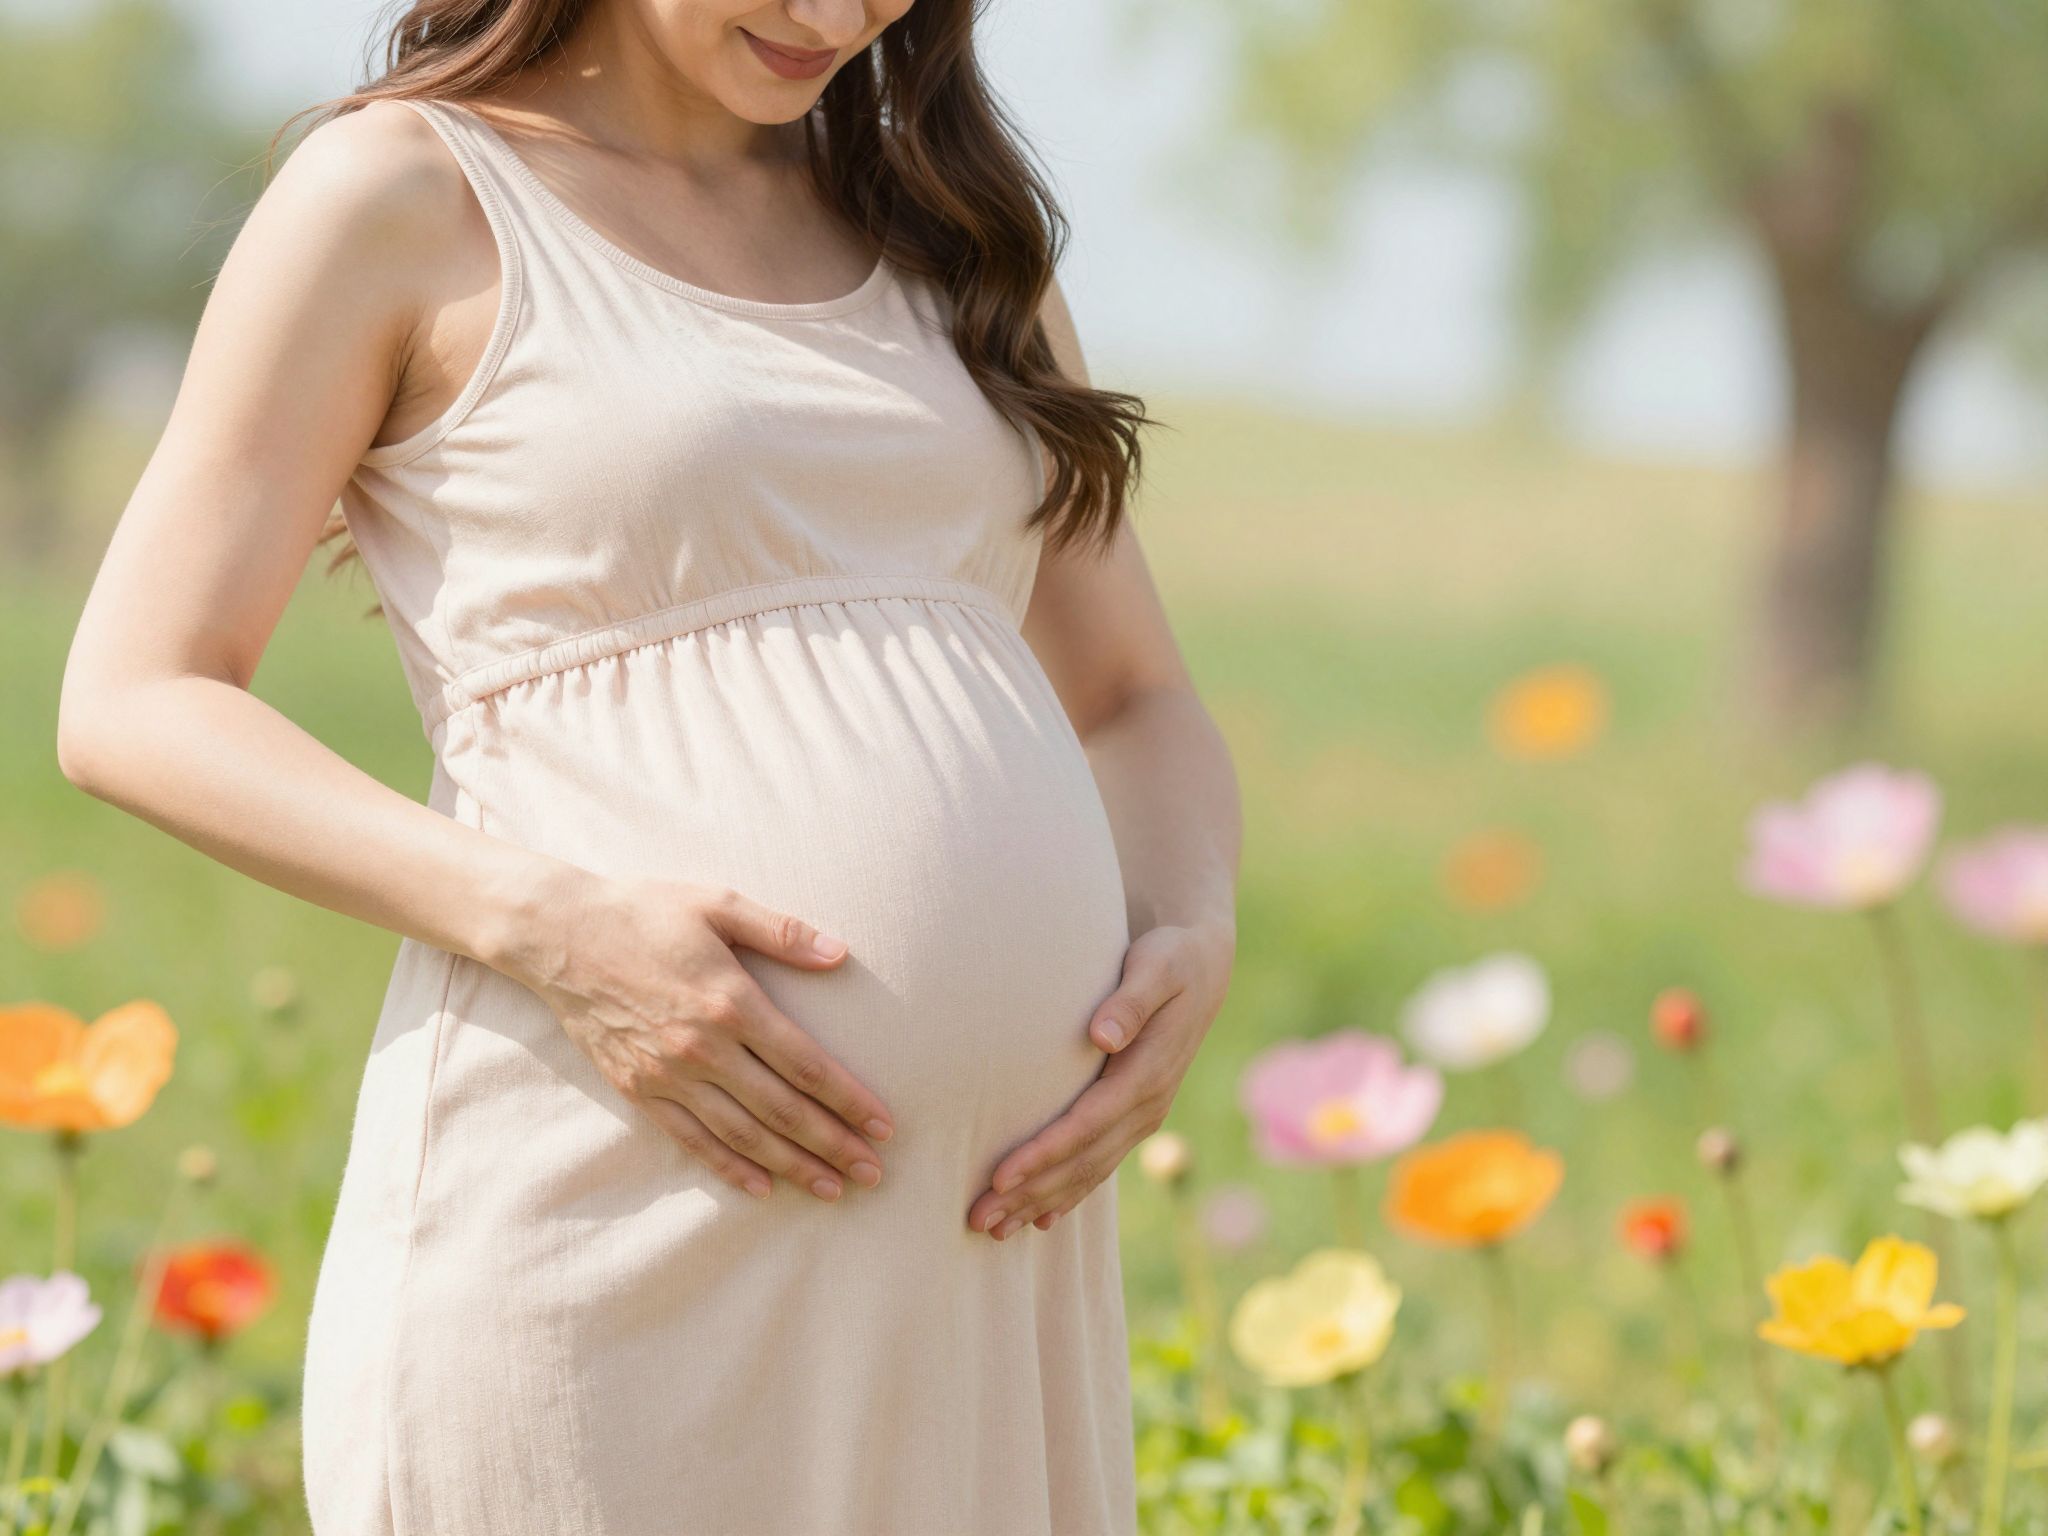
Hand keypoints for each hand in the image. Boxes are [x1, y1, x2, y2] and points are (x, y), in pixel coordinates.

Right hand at [504, 873, 894, 1202]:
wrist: (559, 935)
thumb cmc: (645, 912)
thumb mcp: (718, 903)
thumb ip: (783, 932)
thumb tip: (840, 954)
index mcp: (731, 1002)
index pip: (805, 1064)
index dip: (849, 1100)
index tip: (884, 1125)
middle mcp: (703, 1048)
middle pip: (783, 1110)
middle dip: (834, 1145)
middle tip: (875, 1173)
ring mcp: (669, 1075)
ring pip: (742, 1134)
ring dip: (792, 1166)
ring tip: (833, 1189)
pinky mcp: (639, 1090)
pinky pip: (692, 1139)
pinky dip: (729, 1167)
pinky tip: (762, 1187)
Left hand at [966, 916, 1234, 1239]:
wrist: (1203, 968)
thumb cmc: (1170, 958)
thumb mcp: (1157, 965)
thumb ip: (1131, 1000)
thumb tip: (1102, 1035)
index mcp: (1148, 1074)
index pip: (1086, 1125)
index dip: (1043, 1154)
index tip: (1000, 1176)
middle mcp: (1148, 1105)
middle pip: (1082, 1161)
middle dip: (1030, 1193)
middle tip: (979, 1220)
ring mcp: (1143, 1116)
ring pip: (1088, 1172)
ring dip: (1042, 1202)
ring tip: (995, 1230)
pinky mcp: (1135, 1116)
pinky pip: (1099, 1164)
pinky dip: (1069, 1194)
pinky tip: (1041, 1219)